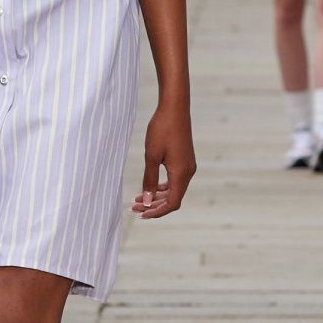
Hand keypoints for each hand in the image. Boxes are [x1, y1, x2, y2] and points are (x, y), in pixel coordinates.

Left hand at [133, 100, 195, 218]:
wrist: (174, 108)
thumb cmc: (162, 129)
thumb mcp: (151, 156)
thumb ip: (149, 179)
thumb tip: (146, 200)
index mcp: (181, 173)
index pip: (172, 203)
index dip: (157, 212)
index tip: (141, 214)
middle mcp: (188, 172)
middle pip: (173, 198)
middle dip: (154, 205)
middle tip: (135, 206)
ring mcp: (188, 165)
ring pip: (174, 189)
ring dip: (157, 196)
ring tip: (139, 197)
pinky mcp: (185, 159)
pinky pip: (175, 179)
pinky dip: (163, 186)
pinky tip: (150, 186)